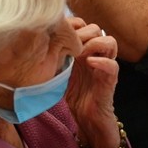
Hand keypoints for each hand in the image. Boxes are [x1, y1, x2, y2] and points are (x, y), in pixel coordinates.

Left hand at [65, 19, 120, 147]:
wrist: (87, 121)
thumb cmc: (73, 97)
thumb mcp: (59, 74)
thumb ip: (54, 60)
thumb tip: (35, 48)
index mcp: (84, 52)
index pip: (84, 26)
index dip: (74, 26)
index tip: (60, 35)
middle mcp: (96, 56)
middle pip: (97, 29)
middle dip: (83, 33)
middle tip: (69, 44)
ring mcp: (105, 67)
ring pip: (110, 41)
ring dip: (94, 44)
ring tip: (80, 54)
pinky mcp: (110, 81)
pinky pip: (113, 65)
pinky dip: (102, 61)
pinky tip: (89, 63)